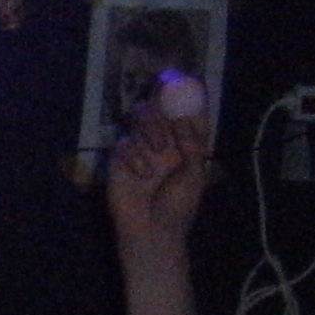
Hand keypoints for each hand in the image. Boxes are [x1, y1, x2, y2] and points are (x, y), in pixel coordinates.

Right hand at [106, 94, 209, 251]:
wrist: (152, 234)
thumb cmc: (178, 208)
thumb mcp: (194, 175)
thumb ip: (191, 144)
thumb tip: (180, 119)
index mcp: (186, 145)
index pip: (188, 114)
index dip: (190, 96)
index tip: (193, 80)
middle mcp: (164, 143)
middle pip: (161, 109)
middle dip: (163, 102)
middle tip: (165, 96)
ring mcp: (141, 150)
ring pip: (140, 119)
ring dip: (150, 127)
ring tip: (158, 148)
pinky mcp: (120, 161)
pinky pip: (124, 144)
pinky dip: (134, 156)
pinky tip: (142, 174)